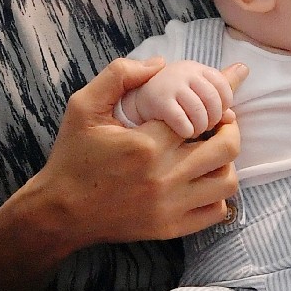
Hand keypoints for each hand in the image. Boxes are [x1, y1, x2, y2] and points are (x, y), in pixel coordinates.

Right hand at [30, 58, 245, 249]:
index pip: (201, 114)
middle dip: (228, 127)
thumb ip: (119, 75)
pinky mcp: (171, 228)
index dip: (213, 102)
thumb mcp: (83, 106)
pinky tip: (201, 180)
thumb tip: (160, 63)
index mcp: (146, 144)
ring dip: (225, 161)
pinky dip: (218, 194)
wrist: (61, 211)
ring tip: (210, 151)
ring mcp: (170, 206)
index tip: (216, 97)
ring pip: (227, 181)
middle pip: (226, 147)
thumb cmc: (73, 156)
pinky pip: (216, 211)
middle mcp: (163, 177)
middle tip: (218, 121)